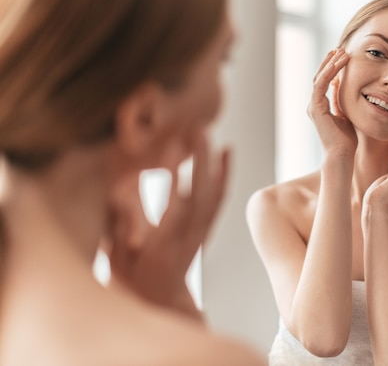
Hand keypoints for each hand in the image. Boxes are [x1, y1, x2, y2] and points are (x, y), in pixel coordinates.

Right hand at [104, 131, 229, 321]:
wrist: (161, 300)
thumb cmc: (133, 278)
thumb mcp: (119, 258)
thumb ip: (121, 227)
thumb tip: (119, 191)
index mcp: (163, 246)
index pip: (172, 206)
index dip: (172, 176)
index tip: (172, 146)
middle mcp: (188, 238)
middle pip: (200, 195)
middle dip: (200, 160)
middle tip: (196, 128)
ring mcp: (202, 232)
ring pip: (214, 194)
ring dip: (212, 161)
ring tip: (206, 131)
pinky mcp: (207, 227)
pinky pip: (221, 199)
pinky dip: (225, 173)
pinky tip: (227, 150)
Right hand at [307, 49, 356, 157]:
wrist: (342, 154)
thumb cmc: (346, 139)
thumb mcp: (345, 114)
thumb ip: (340, 100)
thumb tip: (340, 84)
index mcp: (321, 107)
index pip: (325, 82)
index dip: (332, 68)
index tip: (342, 57)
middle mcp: (314, 105)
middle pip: (320, 77)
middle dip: (329, 62)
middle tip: (339, 49)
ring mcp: (313, 106)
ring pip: (319, 78)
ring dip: (330, 64)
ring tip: (341, 52)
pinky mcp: (316, 108)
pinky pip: (321, 85)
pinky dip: (328, 73)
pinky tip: (337, 64)